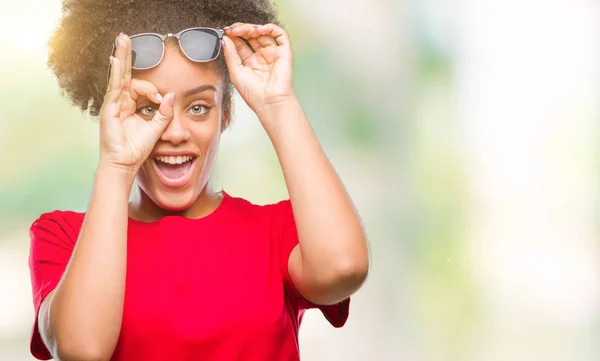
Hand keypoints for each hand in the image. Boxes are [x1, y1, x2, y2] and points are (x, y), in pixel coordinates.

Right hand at [99, 33, 174, 172]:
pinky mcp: (109, 109)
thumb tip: (171, 95)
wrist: (125, 164)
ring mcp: (113, 105)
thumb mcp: (157, 128)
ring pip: (119, 77)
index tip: (161, 100)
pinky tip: (115, 59)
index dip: (153, 90)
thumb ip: (165, 113)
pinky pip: (113, 87)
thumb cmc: (137, 149)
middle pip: (125, 75)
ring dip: (121, 58)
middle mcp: (120, 103)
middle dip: (126, 56)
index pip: (140, 88)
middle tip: (126, 38)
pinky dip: (115, 73)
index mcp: (131, 107)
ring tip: (122, 40)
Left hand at [222, 23, 295, 117]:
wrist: (269, 103)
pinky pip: (280, 34)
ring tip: (243, 30)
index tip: (225, 32)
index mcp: (250, 63)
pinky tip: (259, 29)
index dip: (233, 36)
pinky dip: (270, 28)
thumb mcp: (235, 72)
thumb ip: (230, 54)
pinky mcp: (284, 52)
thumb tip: (225, 39)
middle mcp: (262, 57)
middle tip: (232, 30)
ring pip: (264, 33)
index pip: (241, 43)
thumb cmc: (255, 95)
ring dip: (252, 28)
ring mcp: (273, 54)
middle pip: (251, 36)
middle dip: (241, 30)